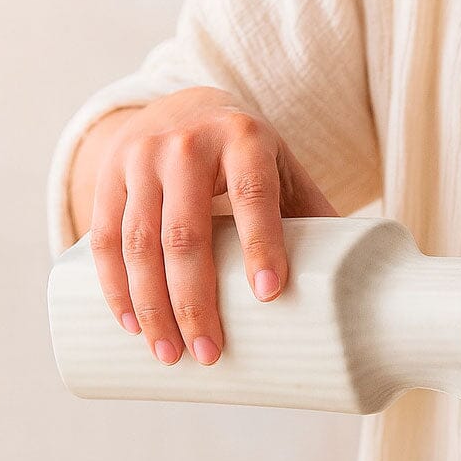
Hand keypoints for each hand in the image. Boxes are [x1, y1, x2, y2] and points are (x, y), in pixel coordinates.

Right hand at [86, 87, 334, 365]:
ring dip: (150, 306)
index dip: (261, 244)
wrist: (186, 106)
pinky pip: (101, 237)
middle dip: (193, 302)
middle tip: (208, 354)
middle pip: (185, 233)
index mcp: (244, 139)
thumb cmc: (248, 157)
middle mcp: (187, 144)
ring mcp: (141, 158)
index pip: (252, 194)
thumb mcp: (284, 172)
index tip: (269, 297)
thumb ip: (313, 220)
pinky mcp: (108, 176)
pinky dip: (114, 286)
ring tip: (169, 354)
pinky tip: (129, 325)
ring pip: (137, 242)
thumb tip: (359, 292)